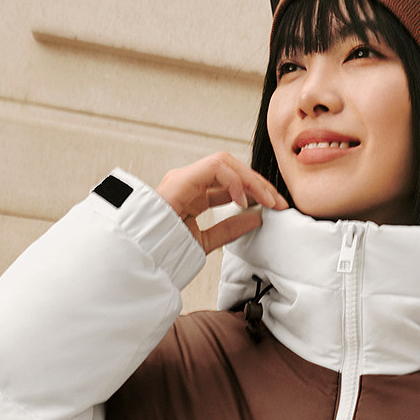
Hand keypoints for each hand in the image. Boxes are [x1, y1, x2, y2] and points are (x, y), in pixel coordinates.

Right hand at [157, 152, 287, 253]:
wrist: (141, 256)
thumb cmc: (162, 250)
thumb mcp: (205, 241)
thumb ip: (229, 229)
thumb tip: (256, 219)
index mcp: (193, 194)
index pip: (230, 183)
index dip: (255, 192)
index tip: (274, 207)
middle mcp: (189, 182)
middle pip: (232, 169)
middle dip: (259, 184)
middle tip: (278, 202)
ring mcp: (185, 178)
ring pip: (226, 163)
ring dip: (251, 180)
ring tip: (267, 200)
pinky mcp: (182, 179)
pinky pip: (216, 167)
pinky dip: (235, 181)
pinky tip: (243, 200)